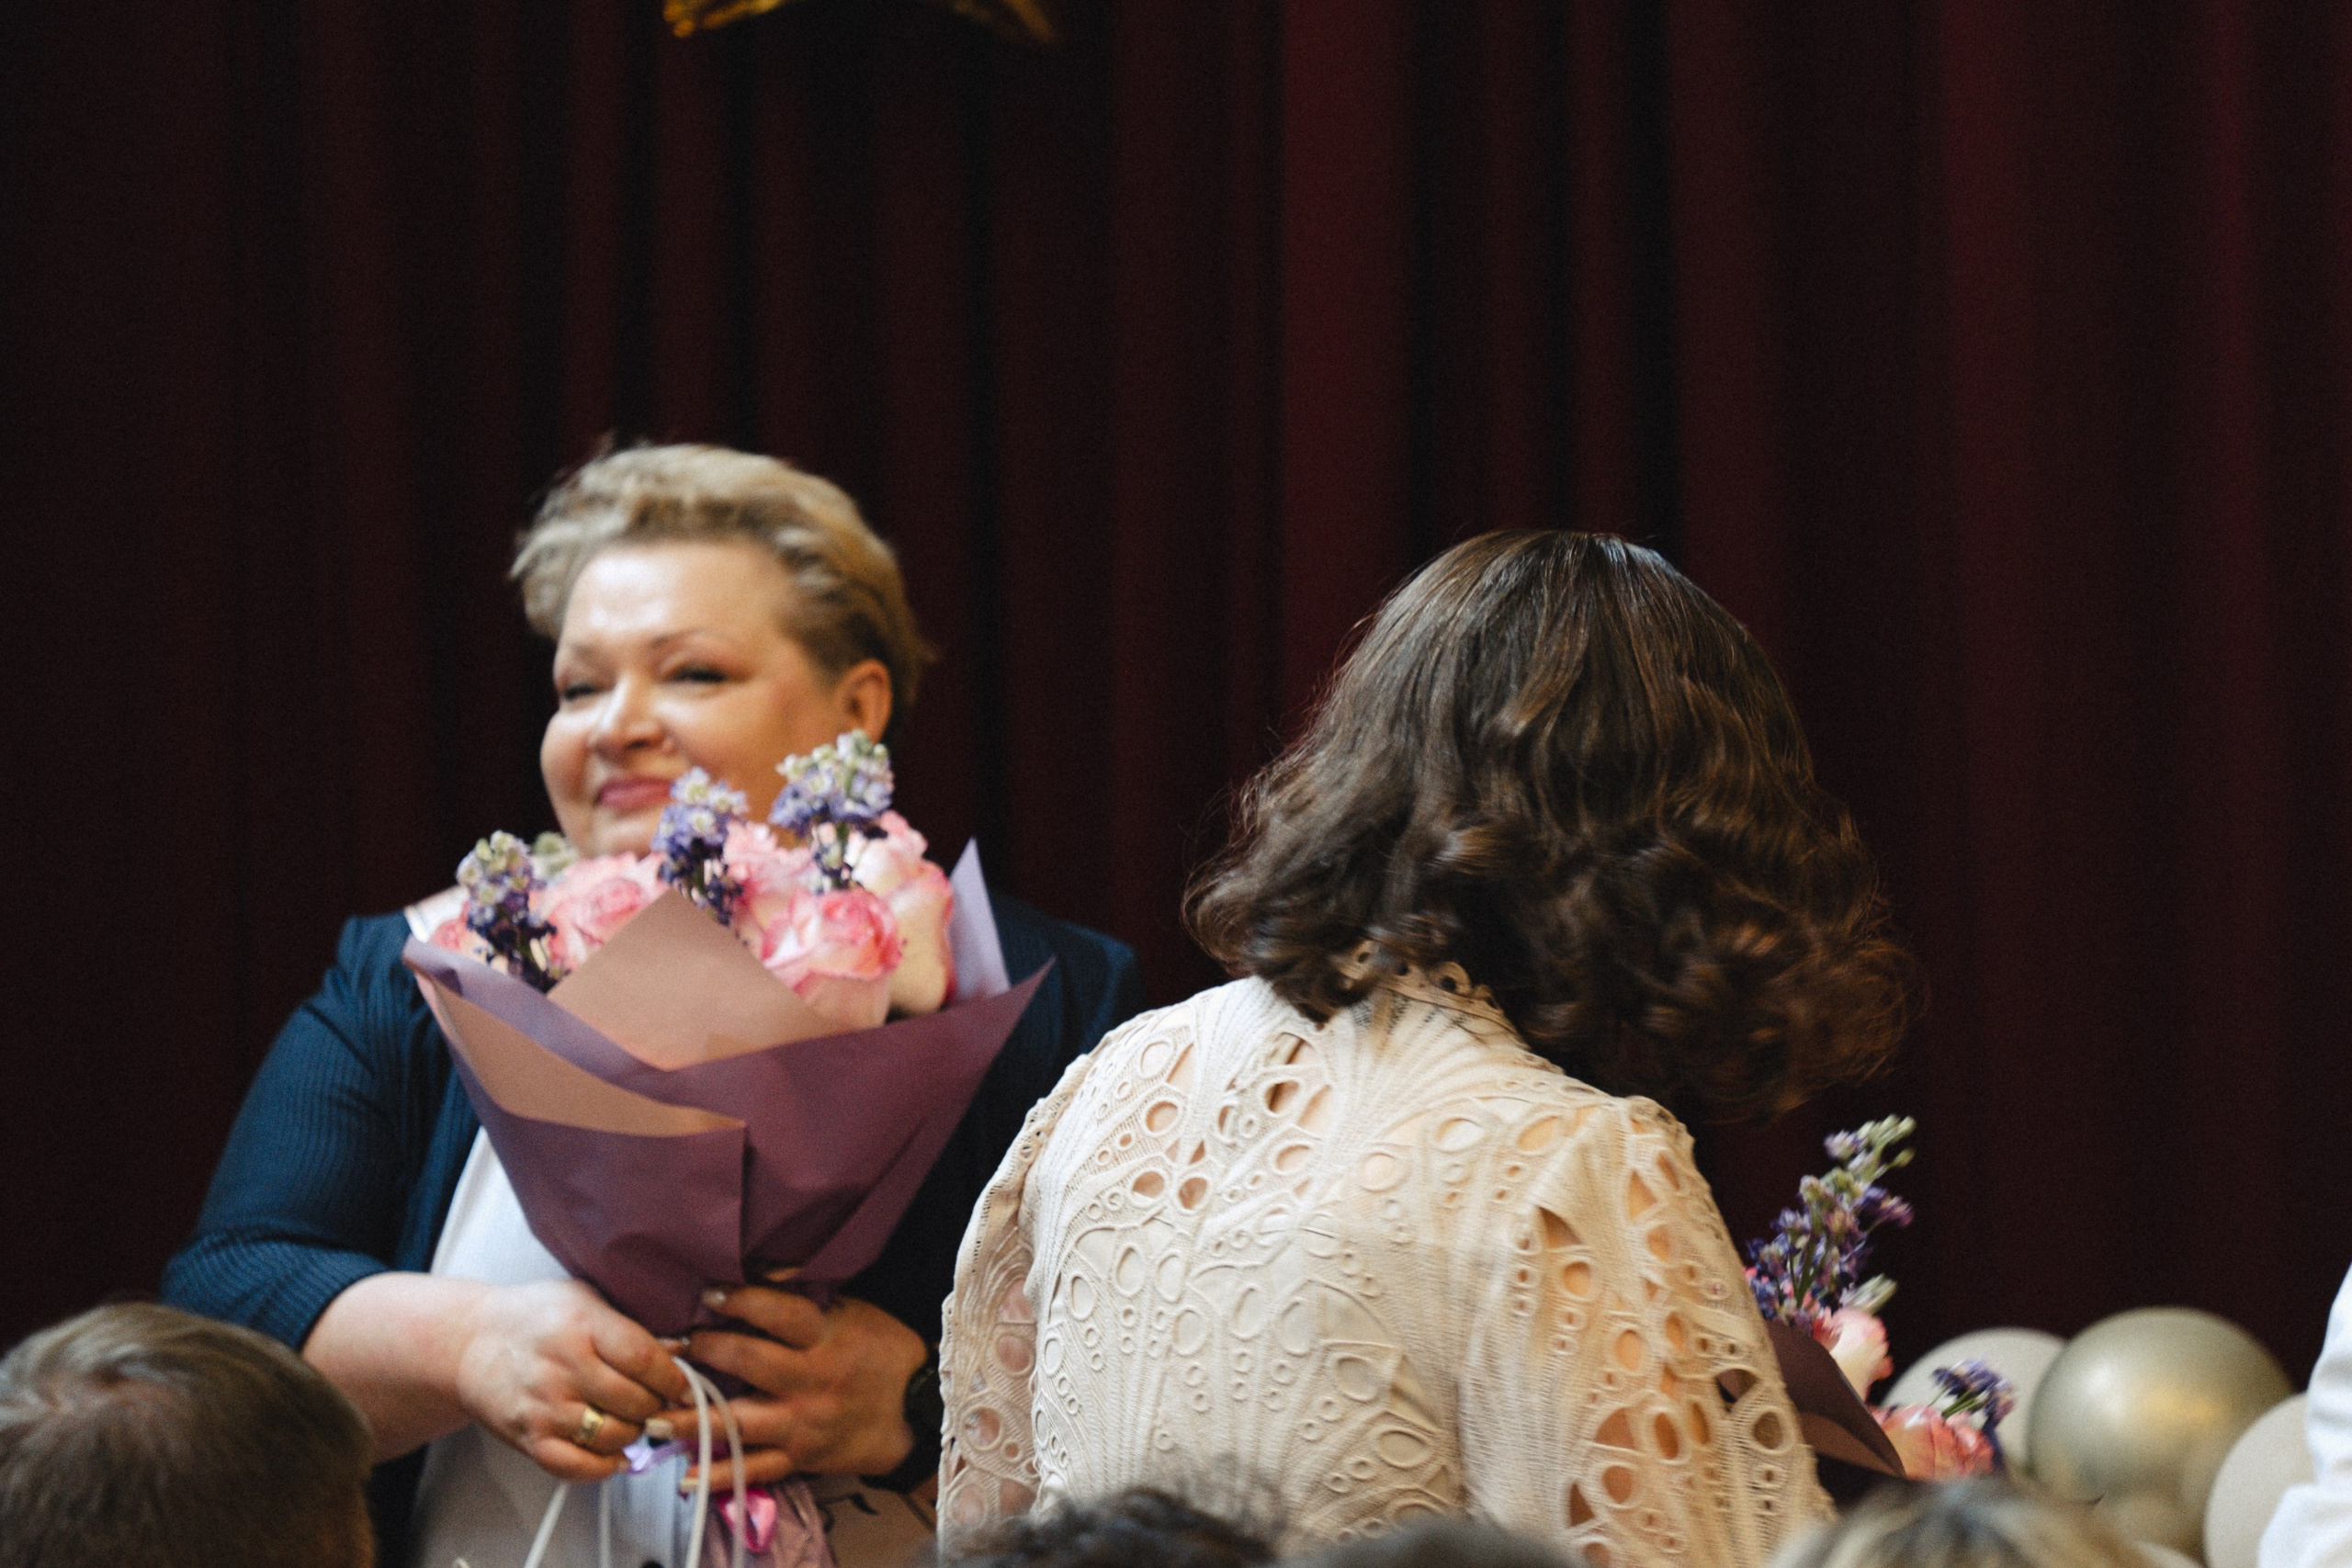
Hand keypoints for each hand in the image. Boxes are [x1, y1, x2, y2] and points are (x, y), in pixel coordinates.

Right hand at [452, 1279, 690, 1482]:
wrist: (469, 1342)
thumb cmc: (533, 1316)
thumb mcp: (584, 1299)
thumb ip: (630, 1324)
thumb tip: (681, 1348)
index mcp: (582, 1326)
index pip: (643, 1358)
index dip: (673, 1377)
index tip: (684, 1385)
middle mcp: (563, 1368)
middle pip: (634, 1401)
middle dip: (657, 1405)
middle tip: (658, 1401)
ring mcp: (544, 1407)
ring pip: (613, 1436)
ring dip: (634, 1433)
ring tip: (633, 1419)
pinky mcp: (529, 1438)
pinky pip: (577, 1467)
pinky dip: (603, 1467)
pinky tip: (614, 1453)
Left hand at [671, 1286, 926, 1487]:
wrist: (917, 1410)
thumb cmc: (880, 1350)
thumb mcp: (853, 1310)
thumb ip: (805, 1294)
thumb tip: (760, 1265)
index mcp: (826, 1338)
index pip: (780, 1315)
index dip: (741, 1302)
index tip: (707, 1294)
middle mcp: (811, 1380)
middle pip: (750, 1363)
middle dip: (703, 1352)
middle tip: (663, 1347)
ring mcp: (803, 1423)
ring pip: (741, 1422)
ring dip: (692, 1420)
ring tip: (651, 1417)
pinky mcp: (801, 1457)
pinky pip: (754, 1467)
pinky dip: (718, 1474)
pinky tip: (682, 1475)